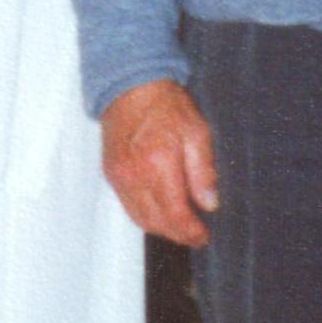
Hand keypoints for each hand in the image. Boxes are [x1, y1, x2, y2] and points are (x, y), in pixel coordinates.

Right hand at [100, 79, 219, 246]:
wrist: (130, 86)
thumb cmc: (166, 105)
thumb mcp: (197, 132)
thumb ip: (203, 171)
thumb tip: (210, 204)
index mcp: (158, 163)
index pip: (174, 214)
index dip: (190, 232)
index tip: (203, 236)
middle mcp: (134, 175)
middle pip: (156, 222)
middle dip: (178, 234)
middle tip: (195, 235)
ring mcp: (119, 176)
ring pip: (140, 219)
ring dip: (161, 229)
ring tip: (181, 227)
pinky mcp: (111, 174)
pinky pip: (128, 206)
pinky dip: (145, 216)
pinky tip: (161, 212)